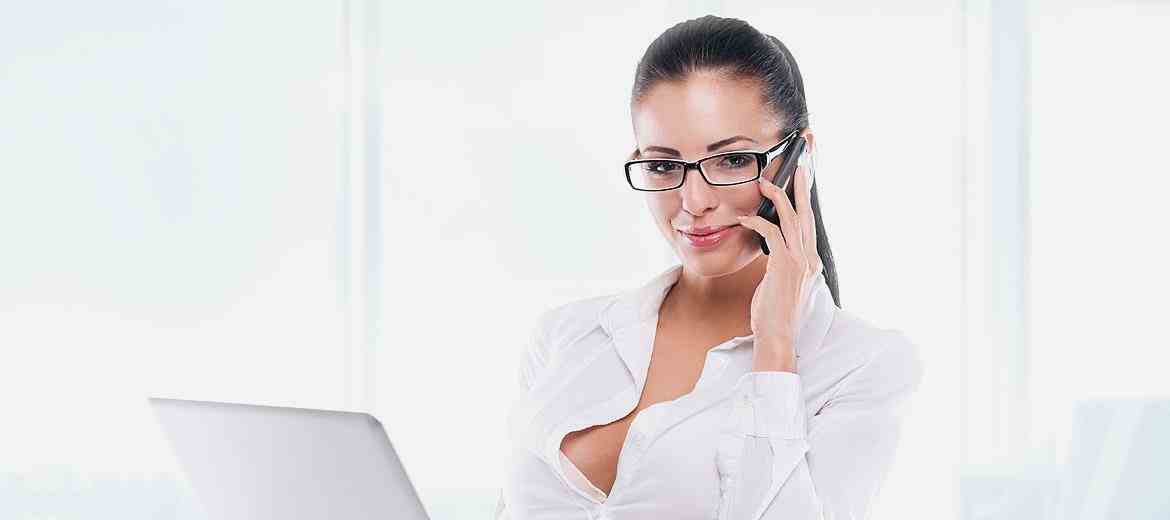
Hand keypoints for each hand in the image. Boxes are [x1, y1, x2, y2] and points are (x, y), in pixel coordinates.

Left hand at [735, 157, 824, 371]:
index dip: (806, 202)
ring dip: (778, 197)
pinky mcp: (784, 266)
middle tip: (799, 165)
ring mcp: (799, 262)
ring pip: (790, 219)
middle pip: (806, 214)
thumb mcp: (783, 283)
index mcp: (811, 262)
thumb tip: (775, 247)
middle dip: (802, 187)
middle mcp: (809, 259)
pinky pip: (771, 233)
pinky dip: (758, 223)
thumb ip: (783, 263)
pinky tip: (745, 219)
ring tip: (767, 183)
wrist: (777, 335)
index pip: (809, 224)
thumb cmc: (774, 312)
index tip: (803, 181)